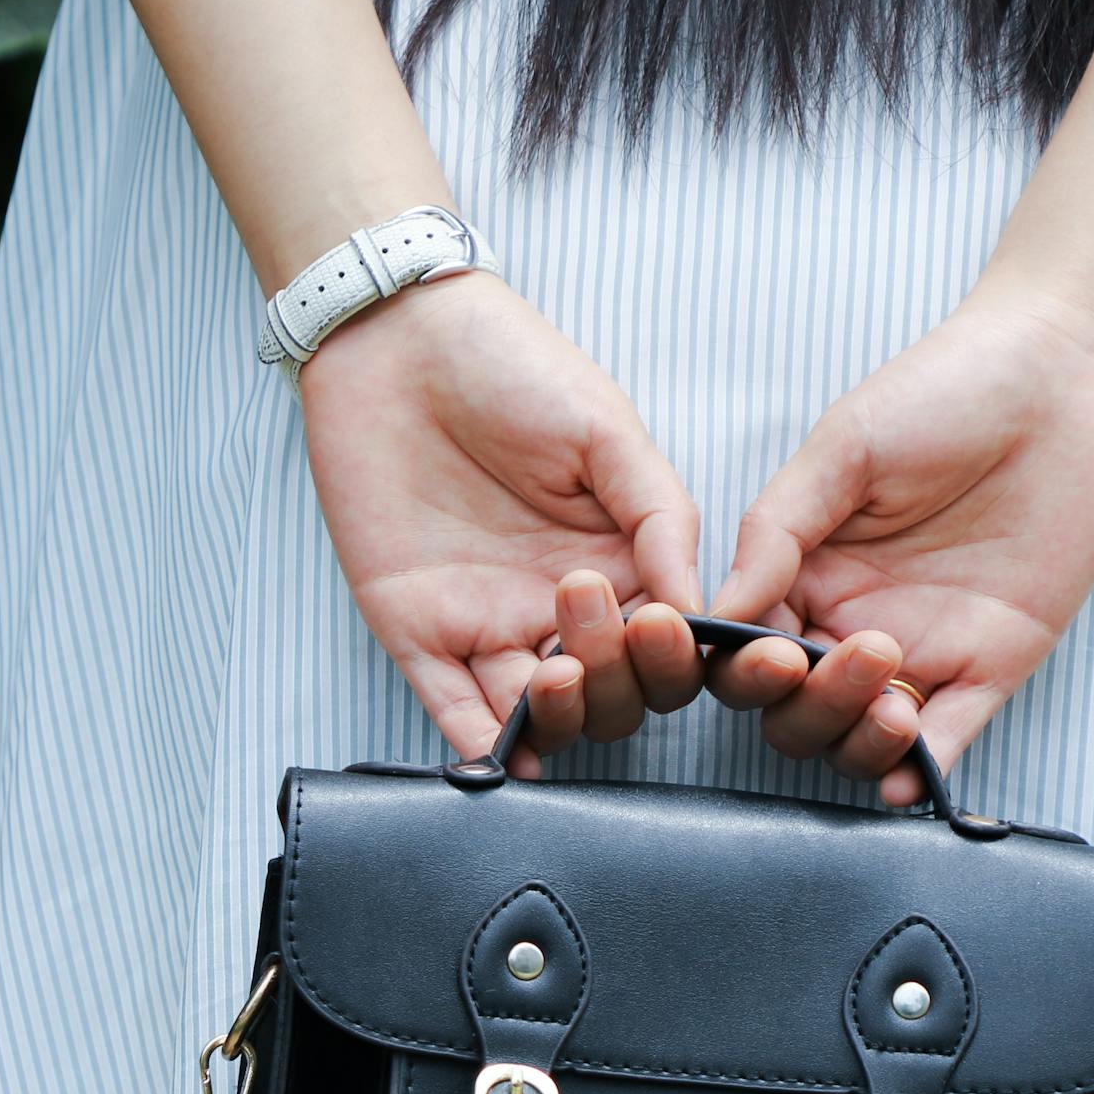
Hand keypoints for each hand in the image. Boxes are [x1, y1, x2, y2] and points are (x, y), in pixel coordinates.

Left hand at [299, 270, 703, 767]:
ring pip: (543, 714)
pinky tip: (507, 756)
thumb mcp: (606, 431)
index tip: (665, 624)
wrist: (395, 338)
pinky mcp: (418, 629)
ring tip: (557, 678)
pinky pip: (453, 706)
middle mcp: (559, 607)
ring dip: (561, 718)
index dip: (673, 654)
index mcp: (619, 561)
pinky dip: (482, 744)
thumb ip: (660, 519)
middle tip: (592, 616)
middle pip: (612, 693)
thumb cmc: (509, 366)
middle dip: (618, 679)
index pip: (664, 646)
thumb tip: (699, 608)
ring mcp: (489, 623)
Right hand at [710, 283, 1093, 803]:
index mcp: (807, 570)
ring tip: (889, 705)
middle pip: (795, 710)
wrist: (1062, 374)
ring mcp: (925, 648)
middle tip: (848, 656)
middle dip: (805, 707)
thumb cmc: (947, 390)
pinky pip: (949, 738)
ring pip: (861, 738)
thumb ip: (776, 530)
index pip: (747, 651)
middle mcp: (853, 620)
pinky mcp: (994, 663)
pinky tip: (909, 773)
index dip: (744, 668)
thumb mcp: (843, 448)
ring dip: (856, 741)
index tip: (769, 652)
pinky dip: (923, 770)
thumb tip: (716, 610)